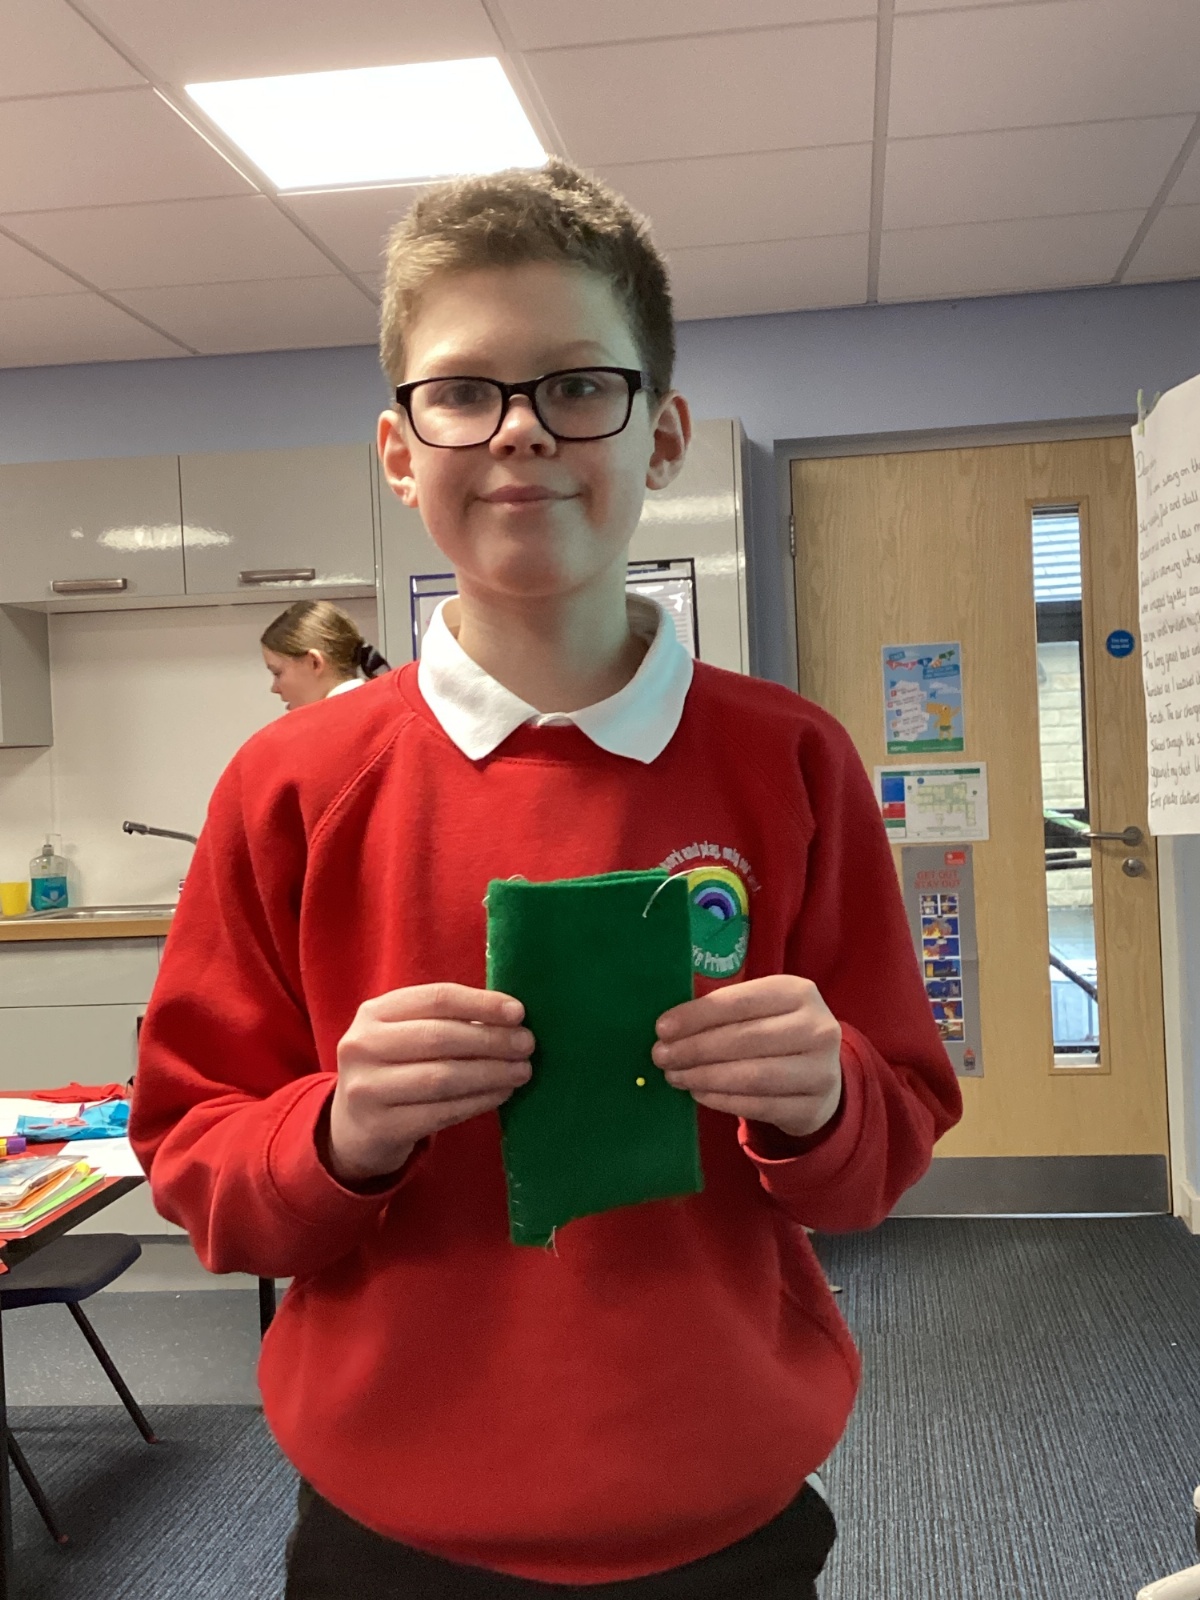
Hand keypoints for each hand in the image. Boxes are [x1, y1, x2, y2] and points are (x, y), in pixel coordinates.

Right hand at [326, 984, 532, 1185]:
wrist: (353, 1127)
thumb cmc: (394, 1068)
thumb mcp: (404, 1034)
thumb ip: (445, 1020)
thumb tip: (510, 1017)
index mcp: (373, 1013)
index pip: (436, 998)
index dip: (481, 1003)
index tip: (518, 1012)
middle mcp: (363, 1046)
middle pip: (440, 1037)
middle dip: (492, 1040)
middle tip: (527, 1044)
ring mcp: (367, 1089)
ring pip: (443, 1077)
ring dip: (491, 1073)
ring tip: (522, 1071)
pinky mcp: (381, 1126)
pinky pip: (441, 1112)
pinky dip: (478, 1101)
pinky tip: (501, 1093)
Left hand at [651, 975, 842, 1139]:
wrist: (821, 1079)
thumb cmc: (776, 1035)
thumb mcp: (761, 1011)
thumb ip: (722, 1012)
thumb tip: (669, 1028)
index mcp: (798, 993)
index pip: (740, 1001)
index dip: (698, 1015)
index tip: (662, 1028)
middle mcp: (818, 1029)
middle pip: (745, 1039)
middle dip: (695, 1049)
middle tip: (661, 1056)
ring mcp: (821, 1071)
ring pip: (751, 1076)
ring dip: (704, 1077)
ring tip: (675, 1076)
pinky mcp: (812, 1107)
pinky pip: (758, 1105)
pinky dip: (722, 1100)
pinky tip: (699, 1093)